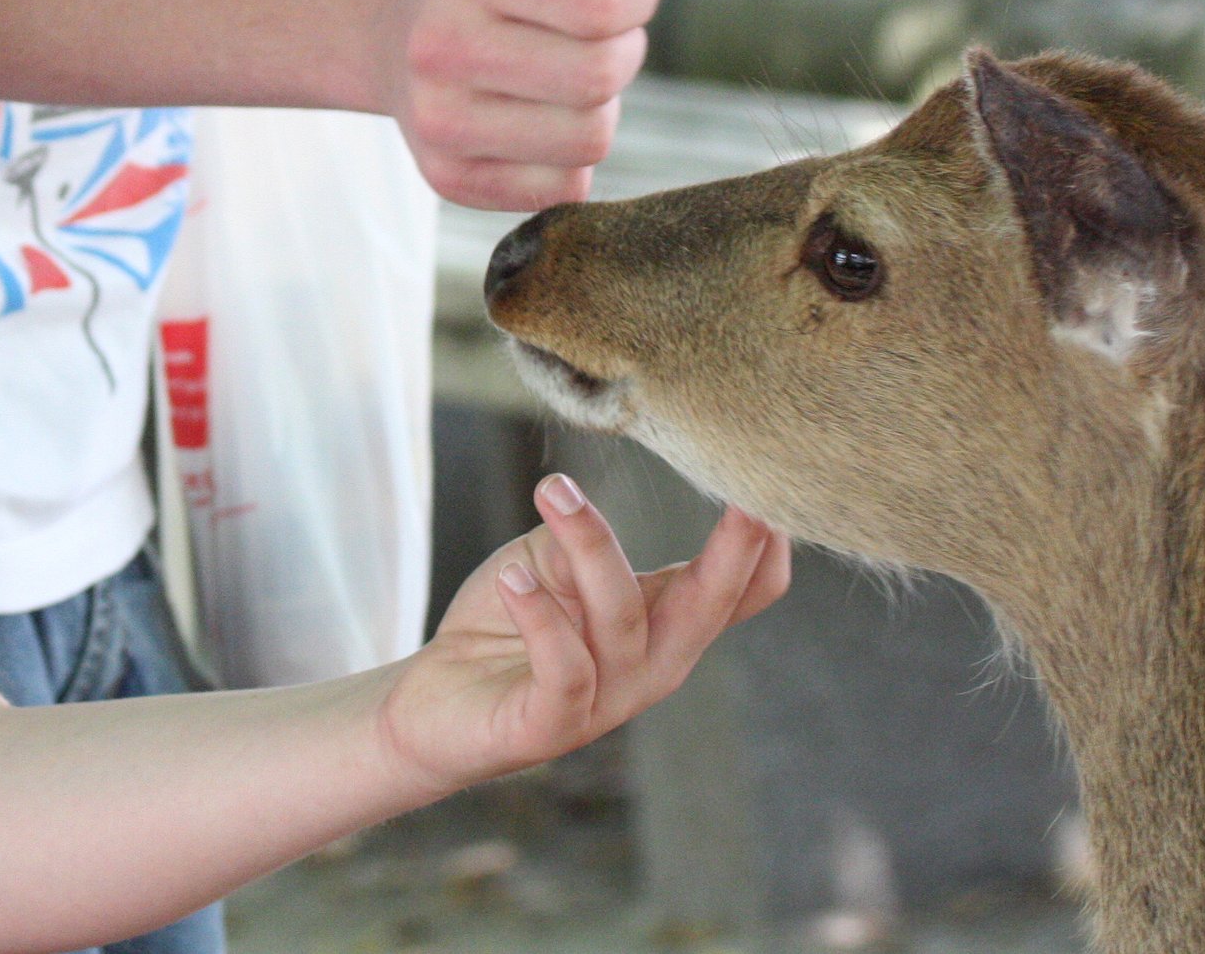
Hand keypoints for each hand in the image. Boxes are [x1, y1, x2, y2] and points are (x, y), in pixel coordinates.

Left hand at [376, 477, 790, 797]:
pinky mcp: (552, 726)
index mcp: (667, 620)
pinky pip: (564, 669)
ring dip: (590, 546)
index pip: (745, 590)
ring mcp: (608, 699)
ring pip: (621, 617)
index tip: (770, 477)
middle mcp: (654, 663)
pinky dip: (541, 617)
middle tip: (746, 497)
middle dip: (734, 549)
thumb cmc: (508, 620)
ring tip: (552, 493)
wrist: (434, 701)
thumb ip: (585, 541)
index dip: (766, 542)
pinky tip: (513, 579)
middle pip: (711, 605)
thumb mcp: (552, 563)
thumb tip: (589, 512)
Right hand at [379, 0, 687, 209]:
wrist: (386, 20)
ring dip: (600, 107)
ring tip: (565, 73)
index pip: (604, 3)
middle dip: (623, 51)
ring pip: (589, 142)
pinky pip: (564, 188)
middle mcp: (441, 45)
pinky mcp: (448, 178)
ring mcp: (438, 120)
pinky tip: (537, 115)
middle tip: (594, 35)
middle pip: (600, 76)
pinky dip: (570, 155)